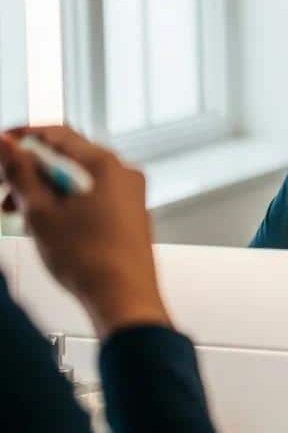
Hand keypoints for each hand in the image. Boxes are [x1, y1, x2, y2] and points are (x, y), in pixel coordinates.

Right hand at [0, 126, 169, 338]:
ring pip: (77, 179)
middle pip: (68, 157)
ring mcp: (130, 193)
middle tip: (2, 187)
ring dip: (43, 189)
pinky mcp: (129, 213)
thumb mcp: (40, 213)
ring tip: (16, 211)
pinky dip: (64, 202)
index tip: (0, 144)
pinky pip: (91, 196)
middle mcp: (124, 173)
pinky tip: (44, 223)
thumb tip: (6, 145)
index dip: (22, 136)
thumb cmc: (90, 261)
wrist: (125, 298)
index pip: (58, 133)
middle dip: (30, 169)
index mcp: (105, 165)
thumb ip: (20, 173)